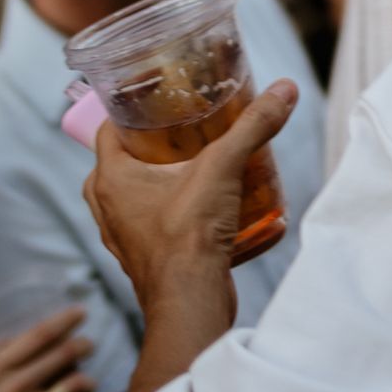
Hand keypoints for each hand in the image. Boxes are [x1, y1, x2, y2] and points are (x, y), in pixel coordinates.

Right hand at [0, 311, 95, 391]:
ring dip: (88, 382)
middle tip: (90, 346)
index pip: (40, 335)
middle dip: (84, 346)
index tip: (82, 311)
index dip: (66, 320)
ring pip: (74, 386)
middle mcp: (13, 387)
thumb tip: (19, 337)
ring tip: (90, 383)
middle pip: (64, 354)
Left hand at [83, 83, 296, 304]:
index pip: (107, 129)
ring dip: (165, 182)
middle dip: (153, 146)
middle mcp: (109, 209)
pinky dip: (178, 214)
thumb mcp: (223, 167)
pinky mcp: (147, 259)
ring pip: (139, 196)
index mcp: (110, 180)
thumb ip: (254, 126)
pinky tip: (209, 208)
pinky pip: (157, 226)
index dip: (130, 110)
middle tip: (186, 130)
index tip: (159, 98)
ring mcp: (125, 237)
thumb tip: (284, 90)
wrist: (189, 301)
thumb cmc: (188, 235)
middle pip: (124, 162)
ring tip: (201, 166)